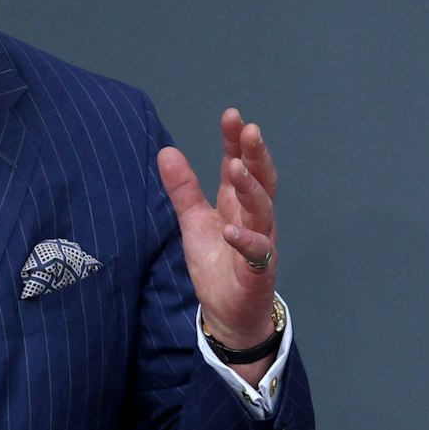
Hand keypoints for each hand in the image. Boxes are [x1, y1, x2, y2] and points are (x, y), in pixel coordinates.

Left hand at [157, 107, 279, 378]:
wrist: (229, 313)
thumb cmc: (217, 264)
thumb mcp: (194, 222)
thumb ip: (183, 189)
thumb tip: (166, 151)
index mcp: (238, 204)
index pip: (240, 165)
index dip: (237, 142)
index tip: (232, 116)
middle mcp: (255, 218)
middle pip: (261, 180)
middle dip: (255, 154)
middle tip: (249, 130)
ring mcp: (260, 243)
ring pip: (262, 210)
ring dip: (250, 189)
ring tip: (236, 168)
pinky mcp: (257, 271)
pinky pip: (256, 252)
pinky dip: (244, 241)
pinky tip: (230, 230)